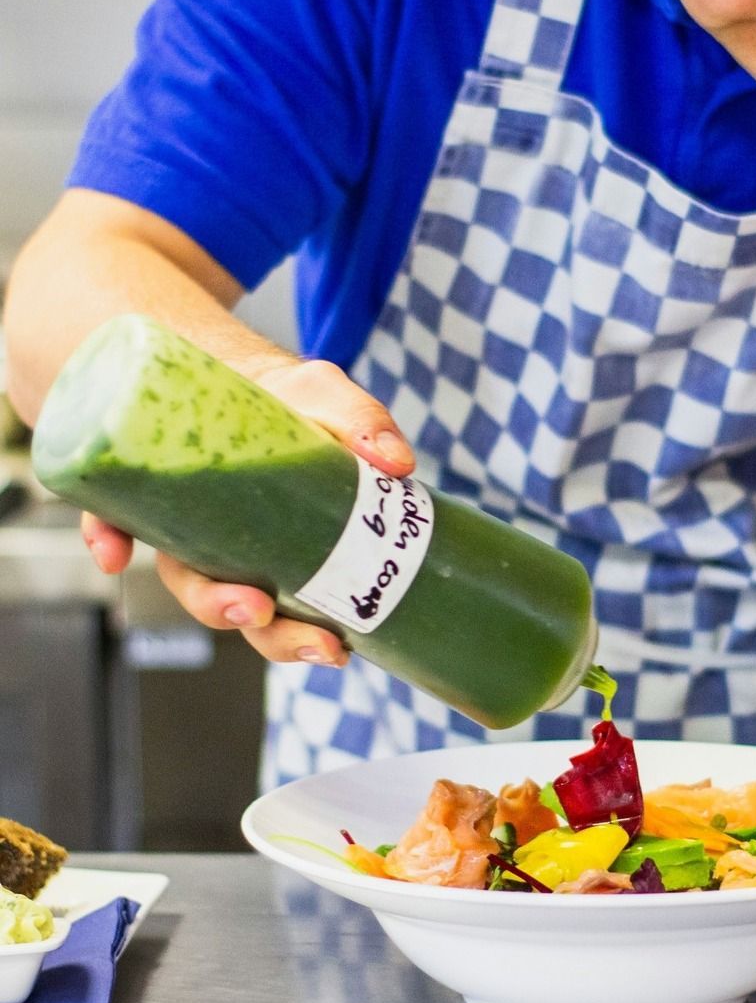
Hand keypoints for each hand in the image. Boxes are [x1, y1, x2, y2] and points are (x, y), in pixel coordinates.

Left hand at [81, 358, 413, 666]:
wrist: (202, 355)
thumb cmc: (272, 394)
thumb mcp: (323, 396)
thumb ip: (362, 421)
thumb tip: (399, 463)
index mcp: (278, 546)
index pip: (291, 612)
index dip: (304, 640)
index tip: (333, 648)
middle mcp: (227, 548)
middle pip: (246, 609)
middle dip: (271, 633)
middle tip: (294, 627)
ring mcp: (179, 525)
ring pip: (188, 582)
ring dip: (210, 602)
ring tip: (243, 601)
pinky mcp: (127, 496)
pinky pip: (111, 524)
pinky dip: (110, 540)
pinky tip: (113, 550)